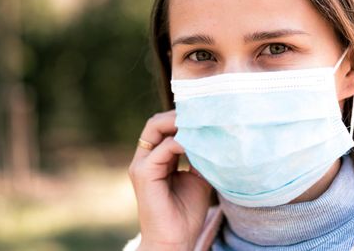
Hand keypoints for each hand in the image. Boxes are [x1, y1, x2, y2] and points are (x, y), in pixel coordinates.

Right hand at [128, 110, 211, 250]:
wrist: (176, 240)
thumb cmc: (186, 213)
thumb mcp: (197, 177)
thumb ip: (199, 156)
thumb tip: (212, 134)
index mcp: (155, 159)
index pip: (163, 127)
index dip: (181, 118)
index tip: (205, 115)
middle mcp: (145, 158)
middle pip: (155, 123)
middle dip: (177, 115)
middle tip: (202, 114)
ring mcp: (141, 165)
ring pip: (155, 128)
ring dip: (178, 122)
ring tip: (201, 123)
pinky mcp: (143, 173)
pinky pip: (162, 148)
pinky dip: (181, 142)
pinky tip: (198, 144)